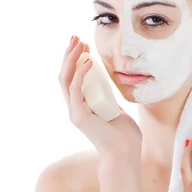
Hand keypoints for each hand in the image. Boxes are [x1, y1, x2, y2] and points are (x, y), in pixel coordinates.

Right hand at [58, 35, 142, 159]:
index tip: (83, 44)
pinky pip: (76, 89)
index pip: (73, 78)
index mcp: (82, 106)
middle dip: (69, 54)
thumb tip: (109, 87)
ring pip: (66, 79)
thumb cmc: (125, 136)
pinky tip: (89, 61)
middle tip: (75, 37)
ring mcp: (75, 112)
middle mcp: (74, 108)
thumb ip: (109, 100)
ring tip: (79, 43)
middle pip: (65, 75)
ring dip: (71, 59)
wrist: (126, 154)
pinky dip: (81, 74)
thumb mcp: (117, 110)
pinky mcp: (79, 116)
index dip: (76, 60)